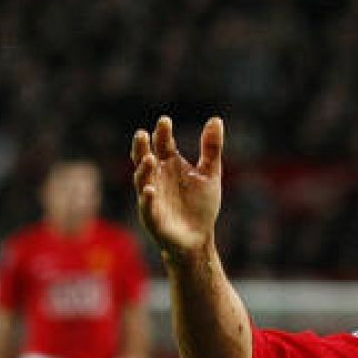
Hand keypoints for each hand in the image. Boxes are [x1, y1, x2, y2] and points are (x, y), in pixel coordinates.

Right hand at [131, 115, 223, 258]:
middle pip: (144, 158)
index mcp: (169, 164)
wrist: (199, 238)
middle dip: (141, 147)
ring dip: (143, 170)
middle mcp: (157, 177)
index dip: (162, 133)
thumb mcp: (210, 174)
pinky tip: (151, 189)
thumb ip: (211, 148)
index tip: (165, 122)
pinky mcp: (152, 217)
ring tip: (148, 158)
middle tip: (141, 134)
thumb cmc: (201, 205)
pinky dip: (147, 198)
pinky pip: (147, 206)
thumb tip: (216, 119)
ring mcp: (152, 197)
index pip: (162, 144)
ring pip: (142, 180)